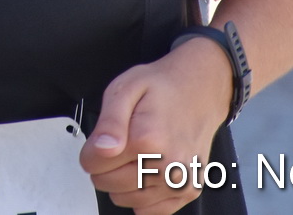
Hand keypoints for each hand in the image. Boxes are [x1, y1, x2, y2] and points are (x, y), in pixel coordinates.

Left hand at [79, 39, 233, 214]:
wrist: (200, 90)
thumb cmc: (162, 88)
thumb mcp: (125, 88)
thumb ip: (108, 122)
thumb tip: (100, 150)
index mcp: (147, 140)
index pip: (92, 164)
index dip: (92, 149)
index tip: (105, 137)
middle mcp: (167, 166)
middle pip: (107, 184)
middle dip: (106, 165)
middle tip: (122, 143)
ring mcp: (179, 182)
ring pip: (125, 199)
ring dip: (123, 181)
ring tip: (137, 154)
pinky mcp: (188, 191)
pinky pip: (150, 211)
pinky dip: (142, 195)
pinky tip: (148, 171)